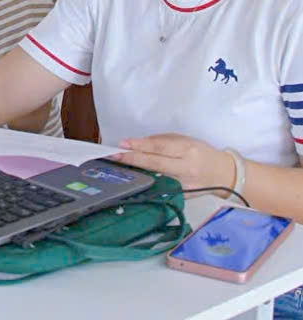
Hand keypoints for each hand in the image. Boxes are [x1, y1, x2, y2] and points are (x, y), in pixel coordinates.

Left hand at [112, 133, 235, 193]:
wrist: (224, 175)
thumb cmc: (201, 153)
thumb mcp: (185, 141)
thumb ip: (163, 141)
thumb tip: (139, 144)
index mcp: (187, 150)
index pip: (159, 147)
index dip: (140, 146)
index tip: (123, 144)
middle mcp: (186, 168)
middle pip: (154, 163)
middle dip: (132, 159)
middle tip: (114, 156)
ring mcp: (184, 185)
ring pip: (156, 177)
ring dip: (137, 172)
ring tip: (119, 166)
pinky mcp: (183, 196)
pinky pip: (163, 188)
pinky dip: (149, 183)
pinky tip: (136, 179)